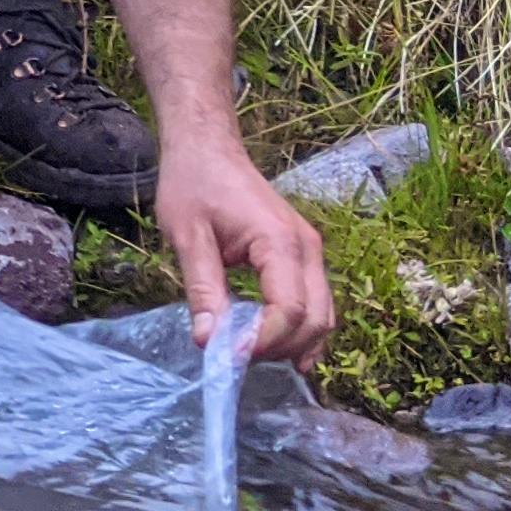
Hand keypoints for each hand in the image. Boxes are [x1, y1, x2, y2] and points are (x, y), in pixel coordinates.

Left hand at [156, 134, 333, 365]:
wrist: (208, 150)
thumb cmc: (193, 186)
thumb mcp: (187, 237)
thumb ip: (203, 289)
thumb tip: (209, 342)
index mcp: (279, 242)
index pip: (288, 310)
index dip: (262, 342)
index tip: (228, 358)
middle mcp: (307, 249)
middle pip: (315, 320)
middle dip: (280, 349)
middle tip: (237, 360)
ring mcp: (311, 252)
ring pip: (323, 316)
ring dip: (293, 344)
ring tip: (251, 355)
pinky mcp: (304, 256)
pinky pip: (317, 303)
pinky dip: (301, 331)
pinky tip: (276, 349)